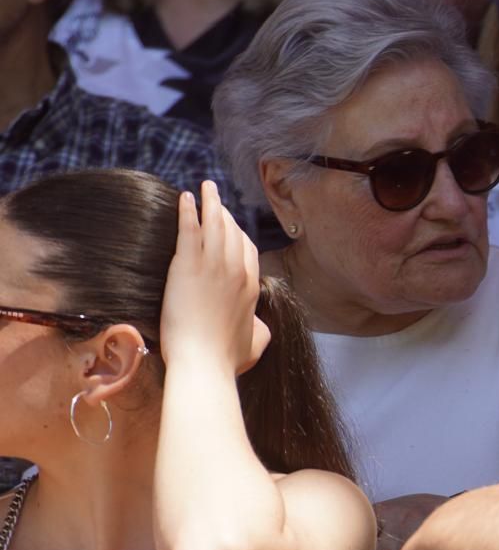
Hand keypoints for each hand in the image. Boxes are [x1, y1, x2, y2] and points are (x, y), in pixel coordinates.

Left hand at [160, 181, 268, 373]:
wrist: (204, 362)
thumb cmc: (225, 360)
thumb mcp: (254, 345)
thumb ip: (260, 331)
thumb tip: (262, 327)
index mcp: (251, 288)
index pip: (248, 251)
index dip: (240, 235)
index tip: (231, 225)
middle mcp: (237, 272)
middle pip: (234, 233)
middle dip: (226, 214)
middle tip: (216, 200)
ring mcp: (214, 267)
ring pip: (215, 225)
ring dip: (211, 202)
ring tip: (206, 187)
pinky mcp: (188, 266)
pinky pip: (190, 230)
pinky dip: (188, 211)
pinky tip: (185, 197)